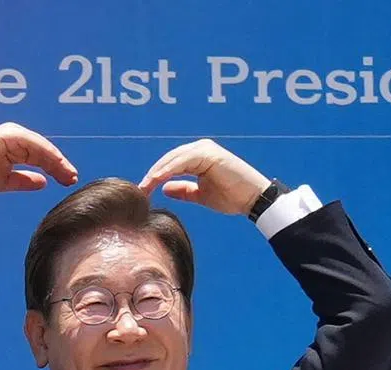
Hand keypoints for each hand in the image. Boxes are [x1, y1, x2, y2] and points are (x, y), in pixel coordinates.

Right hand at [0, 123, 77, 198]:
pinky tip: (56, 163)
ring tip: (68, 173)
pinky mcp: (10, 134)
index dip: (56, 169)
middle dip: (60, 165)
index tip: (69, 181)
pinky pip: (33, 143)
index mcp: (16, 148)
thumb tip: (44, 182)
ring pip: (42, 147)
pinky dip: (45, 153)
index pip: (41, 158)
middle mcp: (17, 138)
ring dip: (56, 160)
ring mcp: (14, 134)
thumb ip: (25, 180)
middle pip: (45, 152)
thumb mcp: (6, 181)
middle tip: (73, 178)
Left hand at [138, 139, 269, 215]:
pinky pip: (183, 161)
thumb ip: (183, 190)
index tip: (142, 191)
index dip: (155, 177)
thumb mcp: (200, 195)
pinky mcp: (209, 154)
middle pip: (169, 160)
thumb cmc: (230, 197)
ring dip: (157, 172)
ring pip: (173, 159)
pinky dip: (169, 169)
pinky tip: (157, 180)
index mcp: (198, 157)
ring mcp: (205, 149)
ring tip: (144, 186)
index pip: (170, 165)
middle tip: (138, 189)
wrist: (252, 199)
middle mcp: (200, 149)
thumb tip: (164, 188)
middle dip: (152, 174)